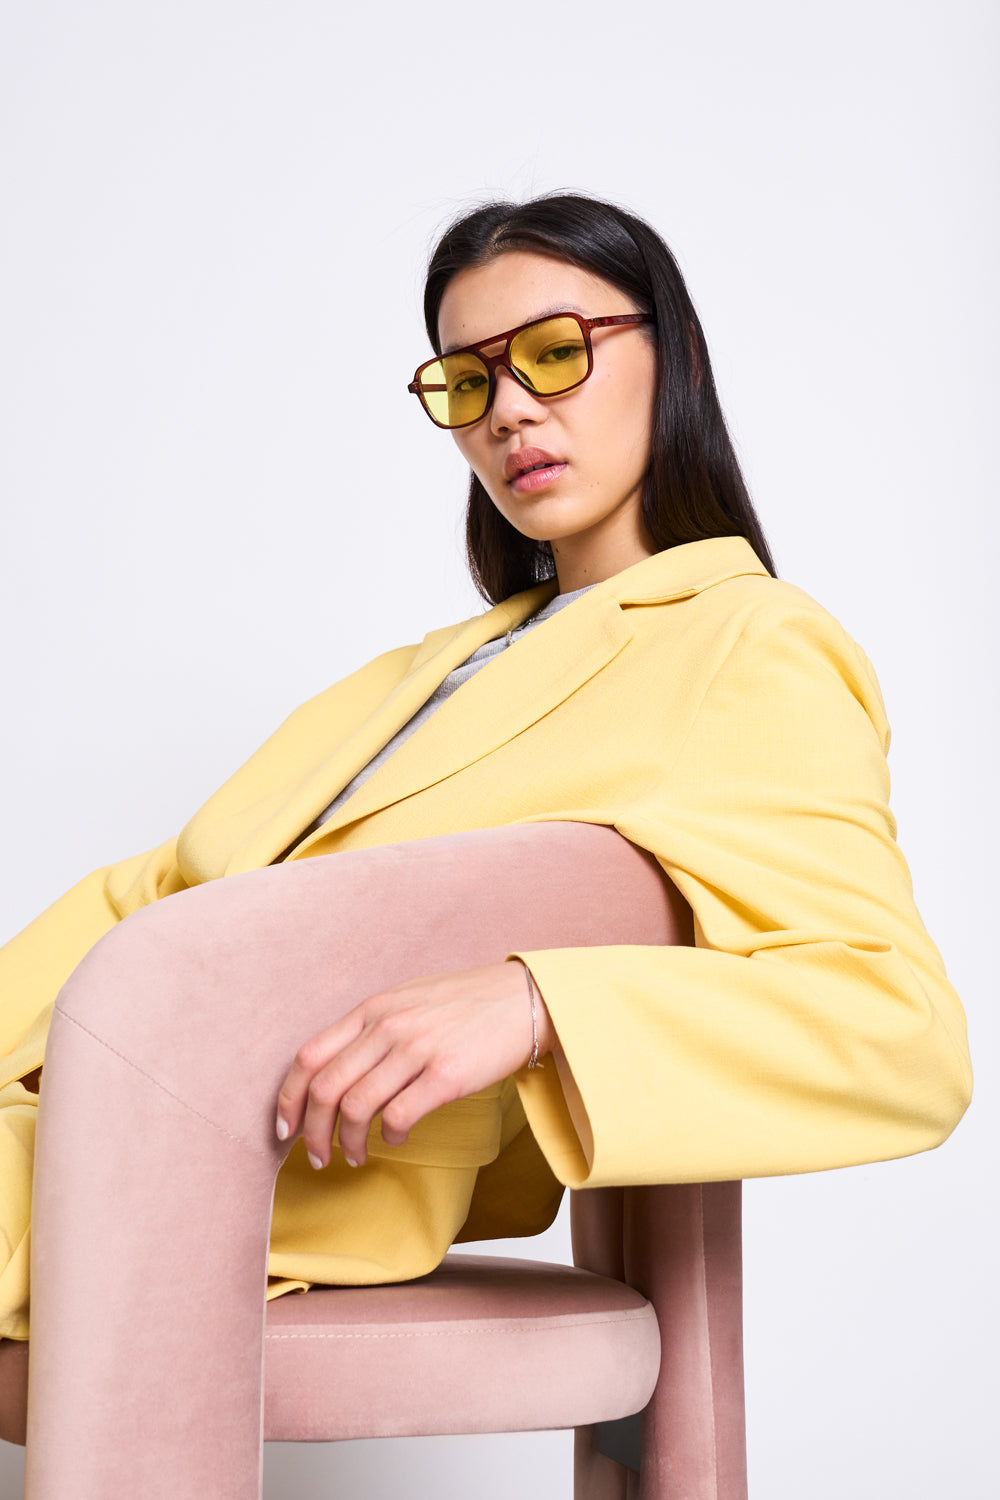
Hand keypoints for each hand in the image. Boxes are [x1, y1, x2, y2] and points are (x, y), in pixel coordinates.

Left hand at [274, 959, 553, 1168]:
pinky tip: (397, 1139)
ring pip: (356, 1107)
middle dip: (312, 1133)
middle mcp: (388, 1026)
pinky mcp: (446, 1075)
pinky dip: (390, 1136)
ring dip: (347, 1143)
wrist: (525, 999)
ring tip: (355, 1156)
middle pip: (326, 1089)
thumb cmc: (466, 1003)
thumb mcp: (408, 1000)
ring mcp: (416, 1049)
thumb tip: (336, 1068)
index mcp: (372, 1009)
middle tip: (317, 1157)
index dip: (289, 1100)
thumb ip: (372, 1027)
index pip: (309, 1057)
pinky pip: (398, 1116)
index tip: (286, 1129)